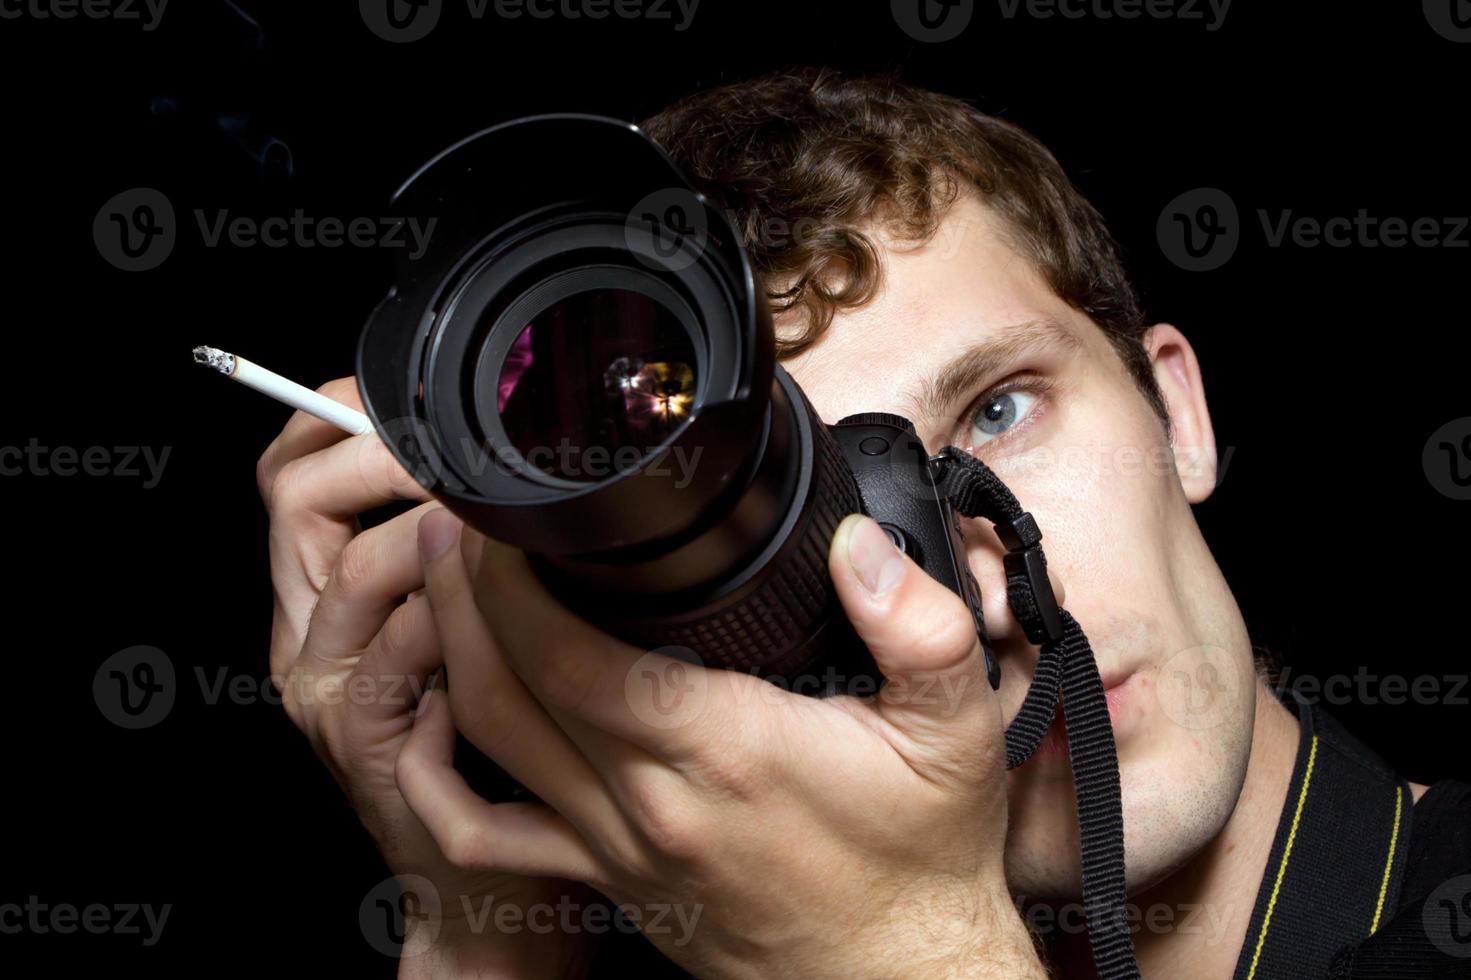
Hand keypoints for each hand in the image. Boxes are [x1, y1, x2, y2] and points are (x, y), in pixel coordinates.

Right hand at [258, 378, 595, 978]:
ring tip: (506, 543)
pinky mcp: (358, 736)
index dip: (340, 417)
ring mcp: (321, 687)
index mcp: (320, 599)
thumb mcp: (470, 633)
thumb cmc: (493, 749)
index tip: (419, 402)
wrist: (477, 883)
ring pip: (357, 562)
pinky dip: (459, 616)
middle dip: (388, 458)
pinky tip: (506, 624)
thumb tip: (515, 471)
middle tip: (471, 462)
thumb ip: (466, 560)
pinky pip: (401, 645)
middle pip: (294, 495)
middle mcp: (302, 634)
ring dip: (443, 535)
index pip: (289, 474)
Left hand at [399, 507, 1049, 978]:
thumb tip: (857, 545)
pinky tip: (435, 726)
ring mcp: (616, 848)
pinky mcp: (610, 881)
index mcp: (722, 748)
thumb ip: (920, 626)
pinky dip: (439, 778)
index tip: (508, 516)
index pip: (568, 653)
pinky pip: (490, 835)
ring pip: (486, 746)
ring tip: (435, 590)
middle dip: (460, 594)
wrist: (902, 978)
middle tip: (453, 524)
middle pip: (504, 686)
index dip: (510, 578)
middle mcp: (648, 801)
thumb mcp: (955, 731)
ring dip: (446, 660)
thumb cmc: (922, 859)